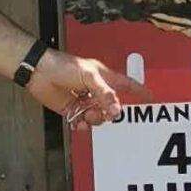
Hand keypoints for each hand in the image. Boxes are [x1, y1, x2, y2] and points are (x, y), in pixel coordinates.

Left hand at [27, 48, 146, 127]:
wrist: (40, 73)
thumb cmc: (63, 65)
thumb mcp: (90, 77)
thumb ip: (105, 94)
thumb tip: (116, 111)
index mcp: (104, 77)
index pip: (127, 85)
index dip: (139, 91)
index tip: (150, 97)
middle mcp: (95, 90)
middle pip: (112, 107)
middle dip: (109, 113)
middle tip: (105, 113)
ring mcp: (84, 101)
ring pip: (98, 117)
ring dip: (94, 119)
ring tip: (85, 114)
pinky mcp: (72, 109)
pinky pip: (82, 123)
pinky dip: (81, 125)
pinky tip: (77, 120)